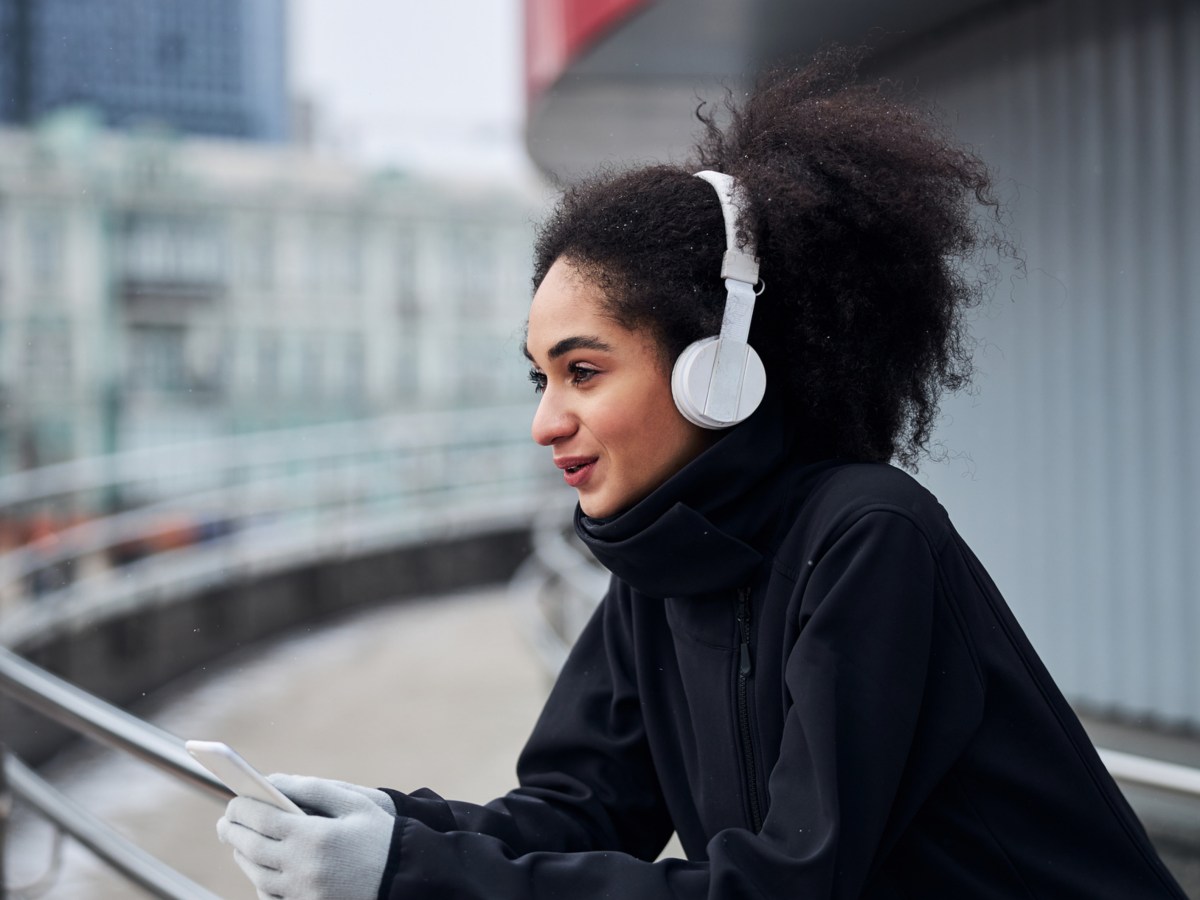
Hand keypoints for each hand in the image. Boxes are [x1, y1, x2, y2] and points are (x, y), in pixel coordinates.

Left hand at [218, 775, 394, 899]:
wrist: (407, 876)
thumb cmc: (380, 834)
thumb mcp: (353, 802)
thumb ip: (311, 788)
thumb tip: (271, 781)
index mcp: (313, 836)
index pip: (259, 818)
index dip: (240, 808)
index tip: (233, 800)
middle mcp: (302, 868)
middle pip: (250, 848)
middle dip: (233, 831)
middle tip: (226, 821)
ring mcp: (302, 894)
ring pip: (256, 874)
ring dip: (243, 855)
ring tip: (241, 840)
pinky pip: (270, 897)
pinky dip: (259, 881)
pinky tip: (261, 868)